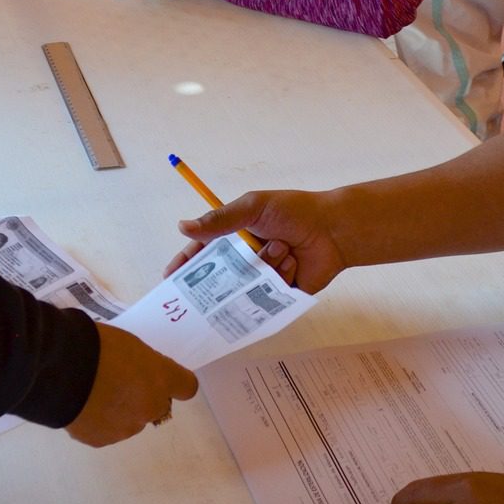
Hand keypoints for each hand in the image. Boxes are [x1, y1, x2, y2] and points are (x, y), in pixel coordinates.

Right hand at [64, 323, 198, 447]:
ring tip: (92, 393)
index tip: (162, 378)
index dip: (175, 383)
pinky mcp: (102, 440)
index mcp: (160, 378)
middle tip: (116, 382)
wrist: (60, 368)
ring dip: (119, 410)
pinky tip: (82, 406)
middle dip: (142, 397)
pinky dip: (97, 421)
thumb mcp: (129, 345)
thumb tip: (141, 376)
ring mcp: (127, 427)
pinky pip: (106, 431)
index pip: (187, 386)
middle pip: (156, 406)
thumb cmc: (96, 346)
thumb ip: (144, 364)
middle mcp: (150, 407)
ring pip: (130, 420)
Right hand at [165, 189, 347, 292]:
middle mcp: (246, 259)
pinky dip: (281, 276)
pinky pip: (269, 296)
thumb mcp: (254, 207)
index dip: (186, 265)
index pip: (203, 253)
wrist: (334, 230)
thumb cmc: (294, 211)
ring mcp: (262, 278)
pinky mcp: (279, 293)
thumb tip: (183, 226)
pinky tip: (293, 261)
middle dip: (222, 275)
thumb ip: (220, 219)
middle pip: (220, 277)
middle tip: (216, 281)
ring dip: (264, 264)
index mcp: (235, 236)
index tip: (170, 278)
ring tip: (282, 247)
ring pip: (247, 285)